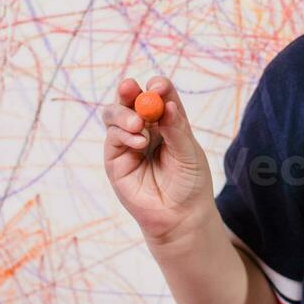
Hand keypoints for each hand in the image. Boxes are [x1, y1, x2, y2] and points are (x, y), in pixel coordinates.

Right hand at [102, 76, 214, 246]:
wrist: (180, 217)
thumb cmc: (190, 183)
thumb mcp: (189, 153)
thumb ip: (177, 129)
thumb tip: (166, 104)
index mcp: (167, 120)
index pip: (159, 94)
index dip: (157, 86)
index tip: (159, 86)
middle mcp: (145, 126)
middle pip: (130, 98)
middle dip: (128, 90)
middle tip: (130, 87)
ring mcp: (127, 141)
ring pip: (115, 114)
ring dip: (124, 114)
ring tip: (139, 126)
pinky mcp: (115, 159)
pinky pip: (112, 137)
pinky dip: (124, 134)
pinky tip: (140, 143)